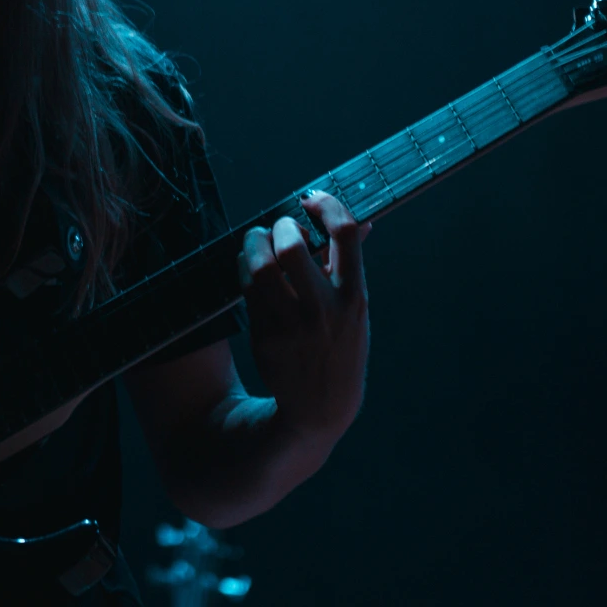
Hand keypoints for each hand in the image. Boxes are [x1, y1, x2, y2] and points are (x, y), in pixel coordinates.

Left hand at [239, 190, 370, 450]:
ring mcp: (292, 324)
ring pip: (260, 265)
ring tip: (258, 242)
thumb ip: (351, 265)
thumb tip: (361, 221)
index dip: (326, 205)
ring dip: (254, 243)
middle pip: (292, 246)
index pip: (345, 234)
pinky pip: (246, 287)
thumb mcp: (356, 310)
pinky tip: (250, 268)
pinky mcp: (264, 335)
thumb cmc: (340, 346)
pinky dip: (245, 268)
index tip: (312, 200)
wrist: (320, 406)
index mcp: (354, 297)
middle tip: (280, 229)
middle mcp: (324, 310)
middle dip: (280, 226)